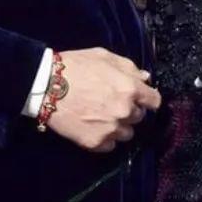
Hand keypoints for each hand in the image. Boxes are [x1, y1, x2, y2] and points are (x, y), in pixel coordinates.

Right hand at [46, 47, 160, 151]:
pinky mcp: (96, 143)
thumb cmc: (76, 66)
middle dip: (130, 110)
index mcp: (130, 88)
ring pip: (127, 133)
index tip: (141, 98)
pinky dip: (106, 137)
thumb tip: (145, 78)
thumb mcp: (104, 57)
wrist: (46, 85)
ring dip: (120, 126)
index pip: (155, 101)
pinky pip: (111, 145)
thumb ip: (129, 68)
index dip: (148, 98)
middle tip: (113, 103)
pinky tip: (94, 126)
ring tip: (103, 116)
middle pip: (140, 117)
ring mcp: (111, 129)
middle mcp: (124, 111)